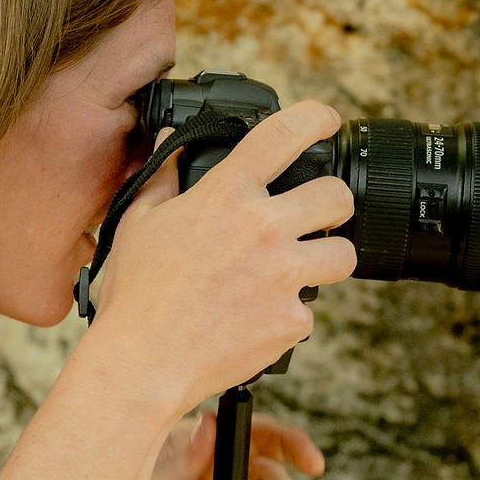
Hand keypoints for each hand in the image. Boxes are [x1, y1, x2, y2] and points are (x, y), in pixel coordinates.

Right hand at [80, 102, 359, 418]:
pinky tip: (259, 319)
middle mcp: (263, 229)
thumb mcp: (137, 223)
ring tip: (300, 269)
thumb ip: (162, 177)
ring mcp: (283, 275)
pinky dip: (290, 316)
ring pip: (343, 255)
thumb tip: (168, 141)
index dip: (315, 118)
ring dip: (326, 259)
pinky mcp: (291, 320)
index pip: (283, 135)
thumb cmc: (136, 295)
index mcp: (226, 195)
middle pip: (336, 196)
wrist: (145, 362)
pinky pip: (310, 311)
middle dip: (333, 202)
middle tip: (319, 214)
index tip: (326, 120)